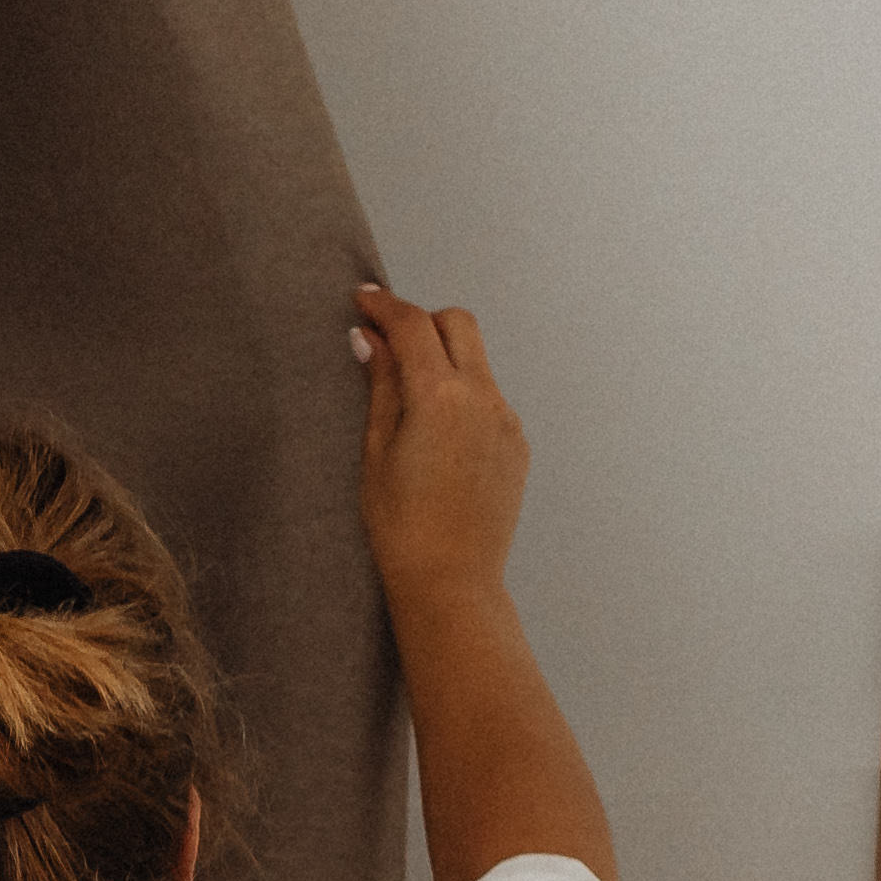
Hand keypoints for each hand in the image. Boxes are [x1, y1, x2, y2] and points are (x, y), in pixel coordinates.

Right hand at [349, 283, 525, 611]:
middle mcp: (482, 397)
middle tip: (390, 345)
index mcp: (440, 396)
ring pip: (476, 362)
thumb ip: (380, 387)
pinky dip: (462, 398)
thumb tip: (370, 340)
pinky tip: (438, 438)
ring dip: (444, 361)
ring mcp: (506, 420)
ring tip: (411, 400)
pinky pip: (489, 399)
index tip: (363, 299)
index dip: (385, 306)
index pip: (413, 326)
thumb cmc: (401, 528)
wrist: (451, 581)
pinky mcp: (516, 444)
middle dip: (423, 322)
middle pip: (458, 323)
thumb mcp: (376, 452)